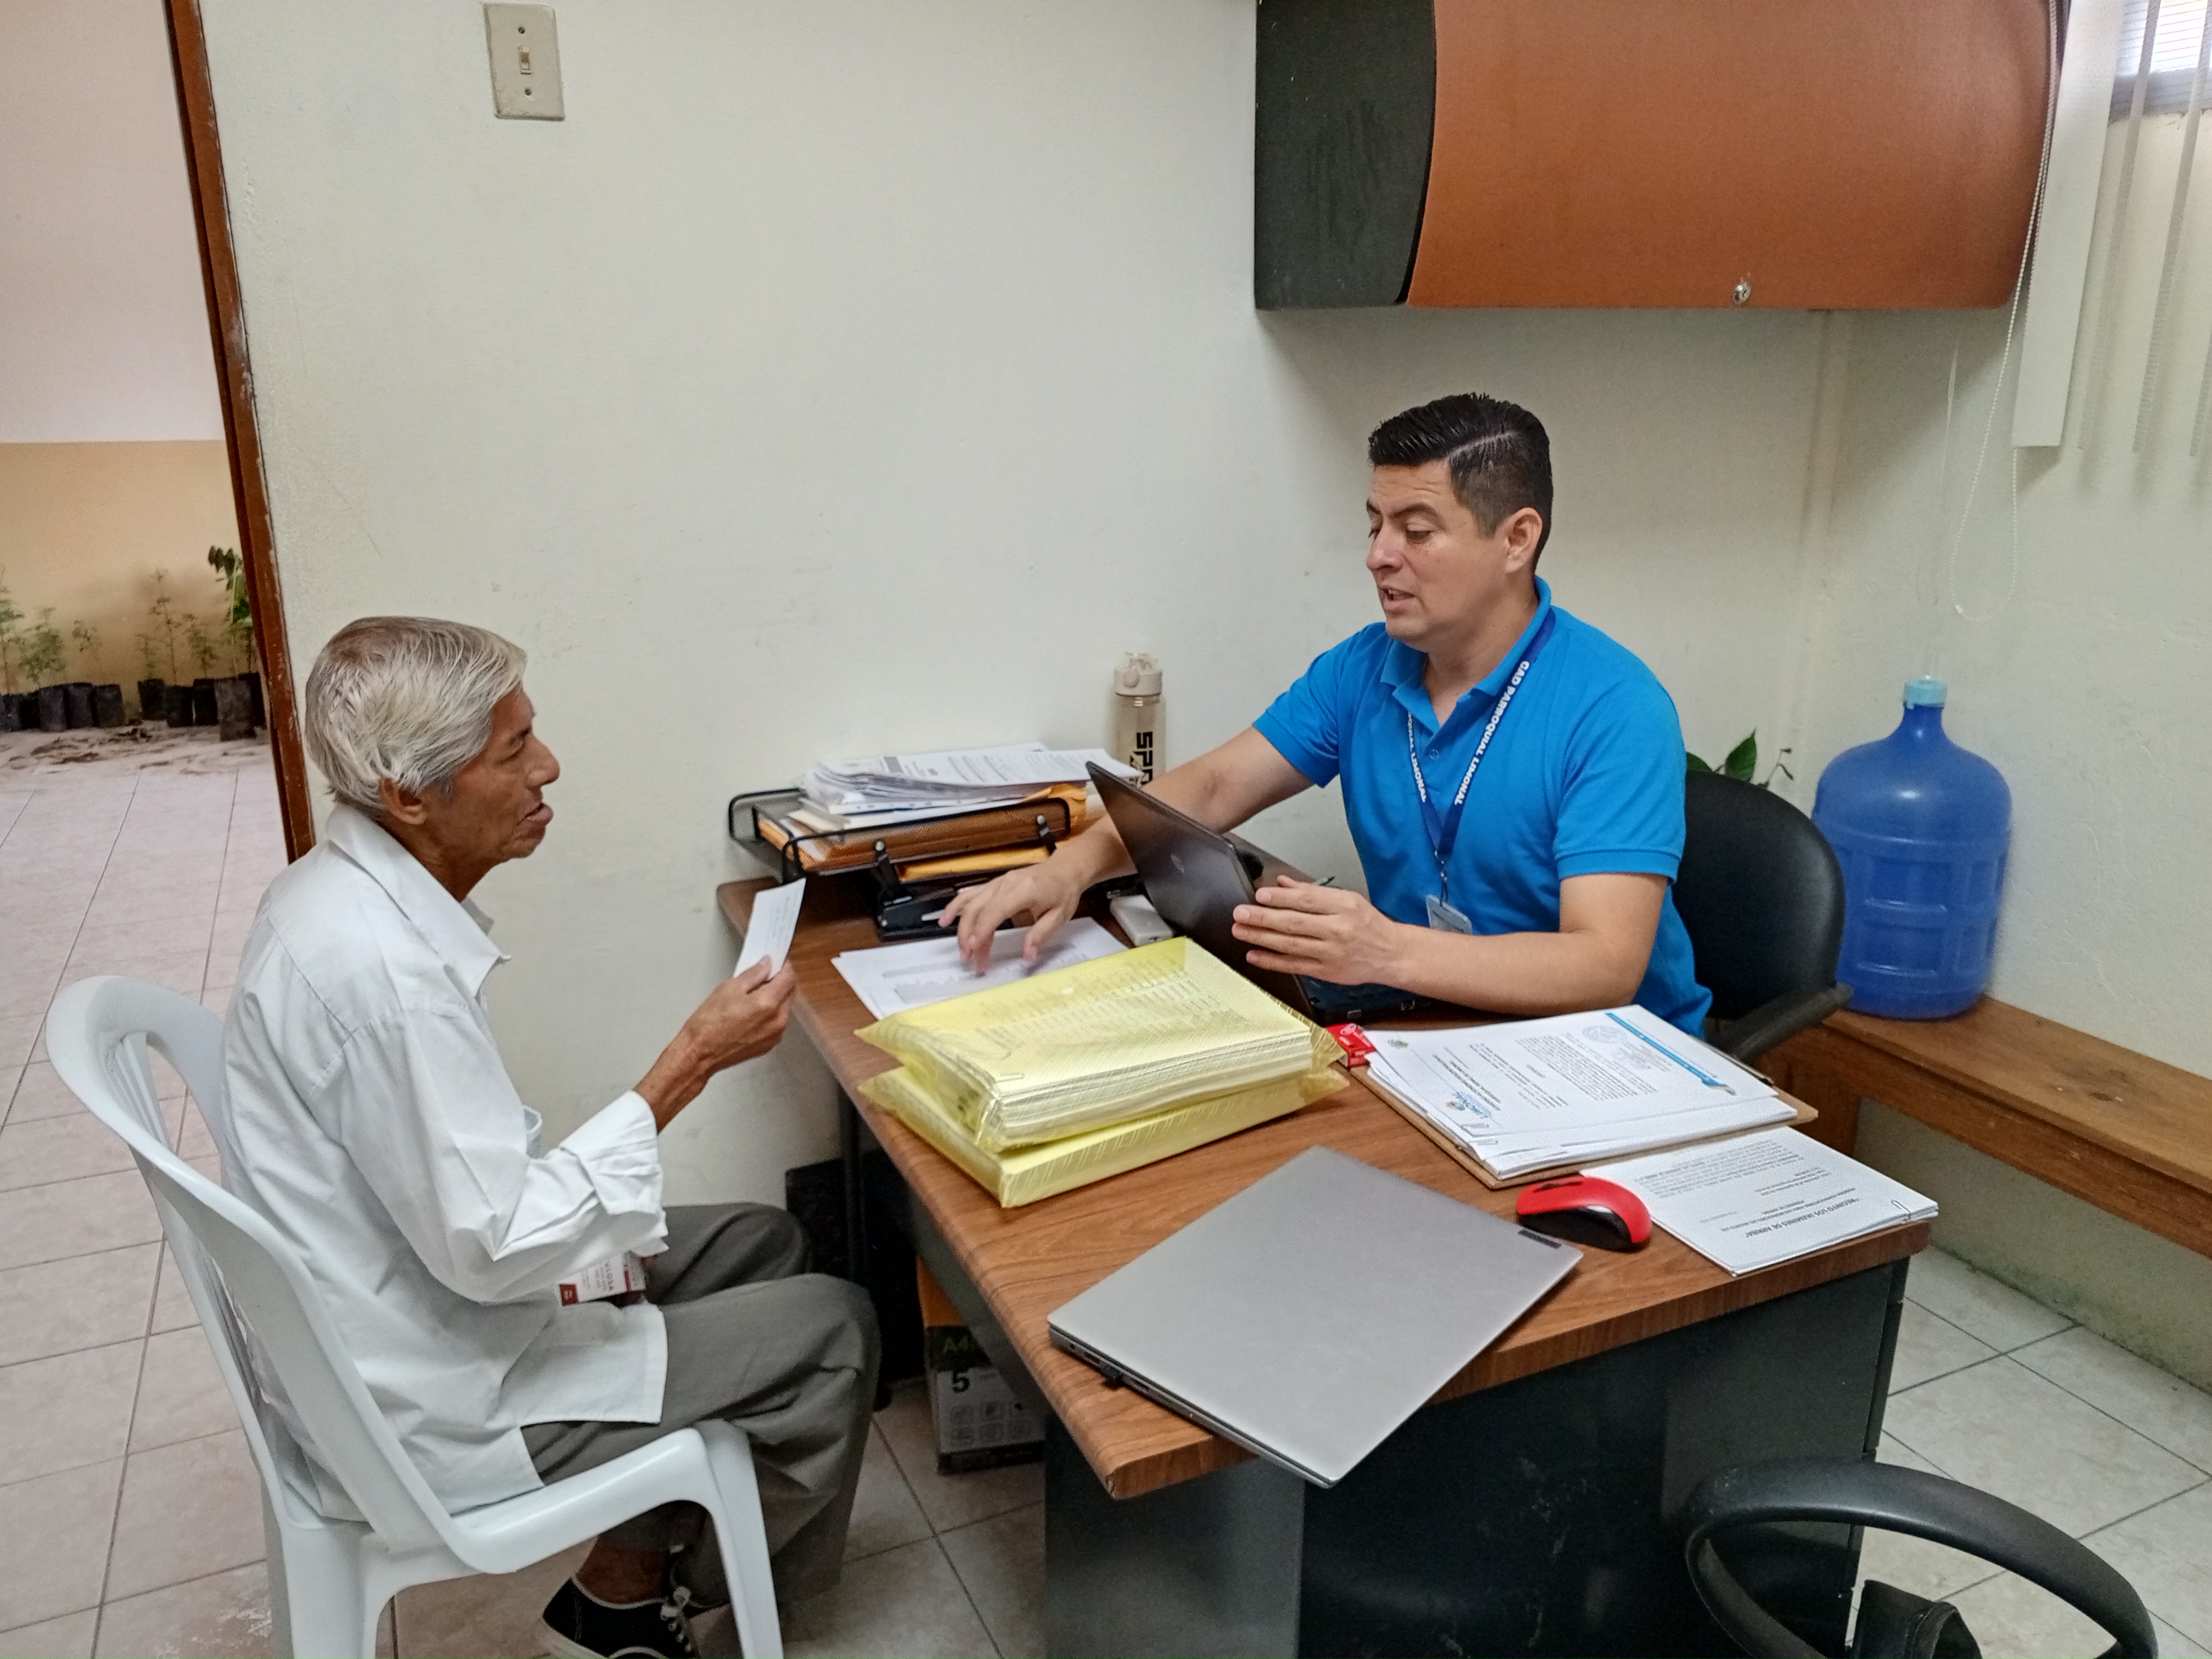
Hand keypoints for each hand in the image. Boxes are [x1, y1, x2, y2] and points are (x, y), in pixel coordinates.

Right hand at [636, 960, 798, 1126]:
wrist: (700, 1053)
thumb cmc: (709, 1023)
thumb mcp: (729, 988)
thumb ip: (754, 974)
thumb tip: (767, 965)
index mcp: (769, 1004)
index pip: (788, 978)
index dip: (784, 966)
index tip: (777, 960)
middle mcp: (778, 1021)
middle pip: (790, 993)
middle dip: (780, 981)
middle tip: (765, 973)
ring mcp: (775, 1035)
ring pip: (784, 1008)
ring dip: (776, 997)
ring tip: (755, 993)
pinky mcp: (769, 1045)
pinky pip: (777, 1023)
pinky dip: (771, 1013)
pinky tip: (753, 1010)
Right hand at [936, 859, 1085, 971]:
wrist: (1065, 868)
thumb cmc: (1064, 891)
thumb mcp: (1059, 916)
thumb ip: (1041, 934)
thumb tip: (1028, 955)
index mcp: (1024, 890)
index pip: (996, 910)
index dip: (982, 929)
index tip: (974, 947)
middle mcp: (1006, 884)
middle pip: (978, 908)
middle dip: (969, 934)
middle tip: (969, 958)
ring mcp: (998, 882)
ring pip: (971, 902)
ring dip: (961, 925)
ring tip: (958, 947)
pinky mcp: (995, 884)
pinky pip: (971, 894)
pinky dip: (957, 906)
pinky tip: (946, 918)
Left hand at [1232, 878, 1410, 985]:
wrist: (1391, 954)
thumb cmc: (1369, 924)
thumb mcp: (1348, 899)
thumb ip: (1314, 892)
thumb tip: (1282, 883)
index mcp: (1344, 906)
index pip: (1307, 900)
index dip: (1281, 898)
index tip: (1260, 895)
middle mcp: (1337, 930)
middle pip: (1294, 923)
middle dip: (1263, 918)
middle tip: (1241, 913)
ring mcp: (1331, 953)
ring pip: (1290, 945)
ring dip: (1261, 938)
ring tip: (1241, 931)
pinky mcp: (1326, 972)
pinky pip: (1294, 965)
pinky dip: (1272, 961)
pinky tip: (1254, 954)